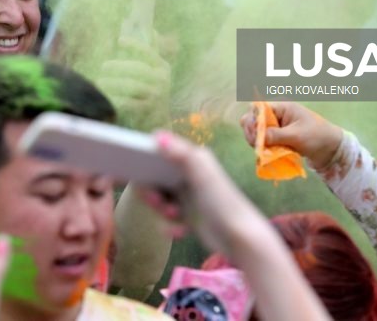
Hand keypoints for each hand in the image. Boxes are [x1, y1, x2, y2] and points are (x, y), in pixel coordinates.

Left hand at [97, 37, 171, 130]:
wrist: (158, 118)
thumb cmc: (151, 88)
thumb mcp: (153, 69)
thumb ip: (146, 48)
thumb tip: (135, 22)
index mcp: (163, 67)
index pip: (149, 52)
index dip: (134, 45)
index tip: (120, 40)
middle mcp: (162, 80)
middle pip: (138, 69)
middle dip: (118, 66)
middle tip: (103, 66)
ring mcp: (156, 96)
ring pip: (131, 86)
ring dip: (113, 83)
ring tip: (99, 82)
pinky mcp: (147, 110)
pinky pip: (128, 103)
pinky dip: (115, 99)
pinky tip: (105, 97)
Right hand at [139, 132, 247, 253]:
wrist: (241, 240)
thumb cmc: (222, 203)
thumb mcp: (202, 175)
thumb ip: (181, 154)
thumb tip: (158, 135)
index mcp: (193, 159)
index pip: (162, 149)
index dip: (146, 156)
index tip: (135, 169)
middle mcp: (190, 175)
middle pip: (156, 177)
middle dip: (152, 190)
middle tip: (157, 200)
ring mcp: (189, 196)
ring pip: (161, 198)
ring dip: (162, 209)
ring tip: (175, 216)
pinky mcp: (190, 217)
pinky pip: (168, 219)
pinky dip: (171, 226)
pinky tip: (181, 231)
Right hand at [239, 102, 342, 169]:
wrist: (332, 150)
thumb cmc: (318, 137)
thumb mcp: (297, 136)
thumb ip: (276, 135)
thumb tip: (258, 137)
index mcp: (282, 108)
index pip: (258, 109)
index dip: (253, 120)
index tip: (254, 134)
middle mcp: (277, 116)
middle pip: (254, 120)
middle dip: (252, 133)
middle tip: (257, 146)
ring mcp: (277, 127)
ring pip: (257, 133)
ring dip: (258, 142)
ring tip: (263, 152)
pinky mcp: (279, 138)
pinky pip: (264, 142)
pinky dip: (264, 148)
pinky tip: (267, 155)